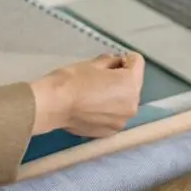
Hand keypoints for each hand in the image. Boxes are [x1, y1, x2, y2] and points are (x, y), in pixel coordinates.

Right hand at [29, 53, 144, 137]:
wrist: (53, 105)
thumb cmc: (72, 81)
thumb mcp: (93, 63)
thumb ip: (111, 61)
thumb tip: (115, 62)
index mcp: (131, 84)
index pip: (137, 62)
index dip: (124, 58)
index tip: (110, 62)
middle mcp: (132, 105)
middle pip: (133, 84)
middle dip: (121, 79)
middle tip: (99, 78)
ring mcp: (122, 121)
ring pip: (124, 102)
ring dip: (116, 96)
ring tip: (94, 94)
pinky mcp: (110, 132)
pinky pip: (115, 116)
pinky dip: (108, 110)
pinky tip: (91, 107)